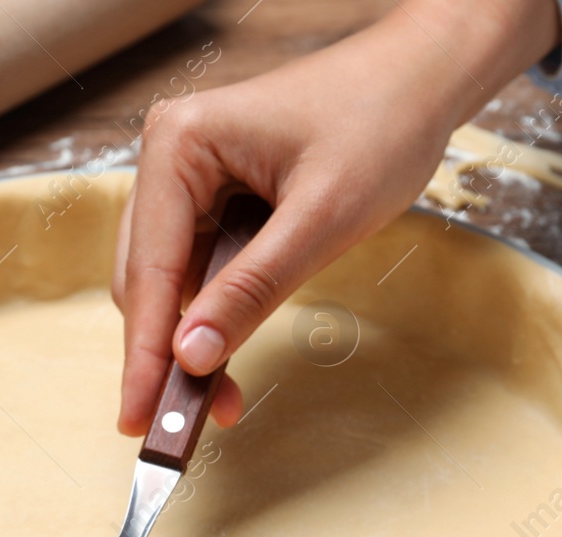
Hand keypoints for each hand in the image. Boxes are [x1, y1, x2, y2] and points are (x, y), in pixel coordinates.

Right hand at [112, 0, 561, 434]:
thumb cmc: (380, 125)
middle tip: (171, 429)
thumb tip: (193, 355)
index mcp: (180, 144)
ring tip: (212, 402)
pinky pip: (200, 272)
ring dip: (187, 344)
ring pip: (169, 284)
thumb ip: (253, 289)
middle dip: (162, 356)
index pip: (151, 268)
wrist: (423, 81)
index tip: (138, 416)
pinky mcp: (215, 200)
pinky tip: (224, 360)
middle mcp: (171, 158)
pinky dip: (211, 320)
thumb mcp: (321, 219)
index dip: (144, 351)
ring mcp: (190, 180)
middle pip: (146, 280)